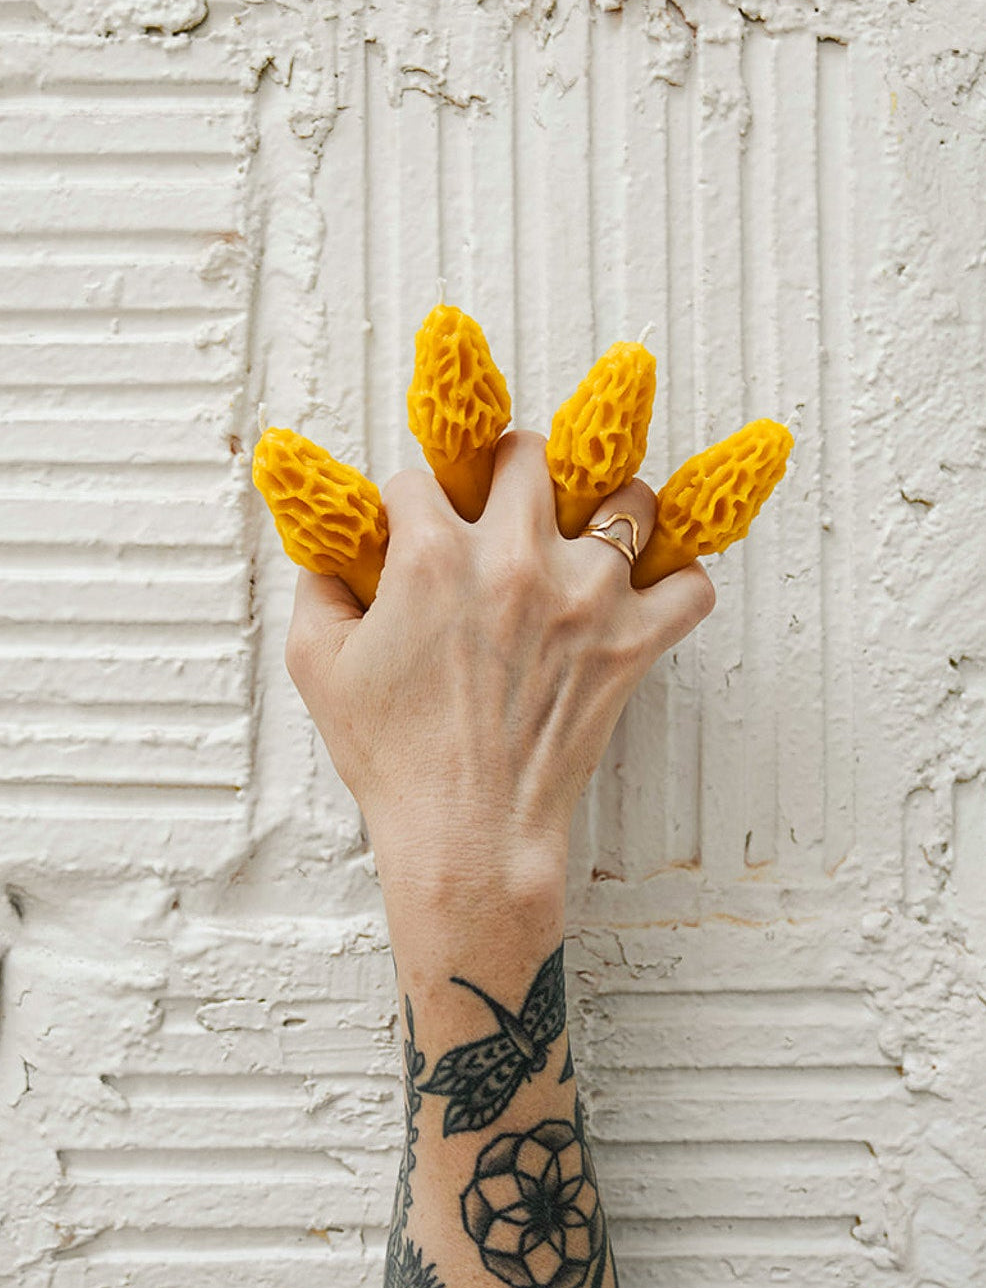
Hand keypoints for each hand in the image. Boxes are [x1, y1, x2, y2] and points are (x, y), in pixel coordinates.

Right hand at [284, 430, 714, 891]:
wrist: (466, 834)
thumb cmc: (393, 759)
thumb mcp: (317, 666)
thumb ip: (319, 588)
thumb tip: (332, 552)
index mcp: (434, 556)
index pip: (420, 480)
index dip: (410, 504)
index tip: (415, 530)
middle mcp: (515, 560)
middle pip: (526, 454)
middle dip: (504, 469)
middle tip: (501, 504)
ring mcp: (585, 598)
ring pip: (626, 500)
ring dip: (603, 509)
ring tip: (584, 538)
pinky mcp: (632, 644)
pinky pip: (690, 586)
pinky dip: (676, 583)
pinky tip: (646, 593)